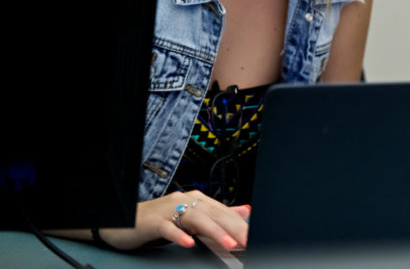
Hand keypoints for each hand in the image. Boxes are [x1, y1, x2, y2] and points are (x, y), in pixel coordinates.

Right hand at [100, 190, 249, 250]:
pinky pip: (168, 228)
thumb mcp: (189, 217)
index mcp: (195, 199)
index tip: (252, 235)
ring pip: (196, 219)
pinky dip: (179, 235)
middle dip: (233, 228)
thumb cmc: (158, 220)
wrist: (123, 220)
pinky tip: (188, 244)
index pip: (222, 211)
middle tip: (247, 241)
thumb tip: (245, 211)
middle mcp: (184, 200)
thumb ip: (216, 215)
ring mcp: (169, 210)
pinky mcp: (153, 222)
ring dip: (214, 232)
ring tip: (228, 244)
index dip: (239, 223)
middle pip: (213, 214)